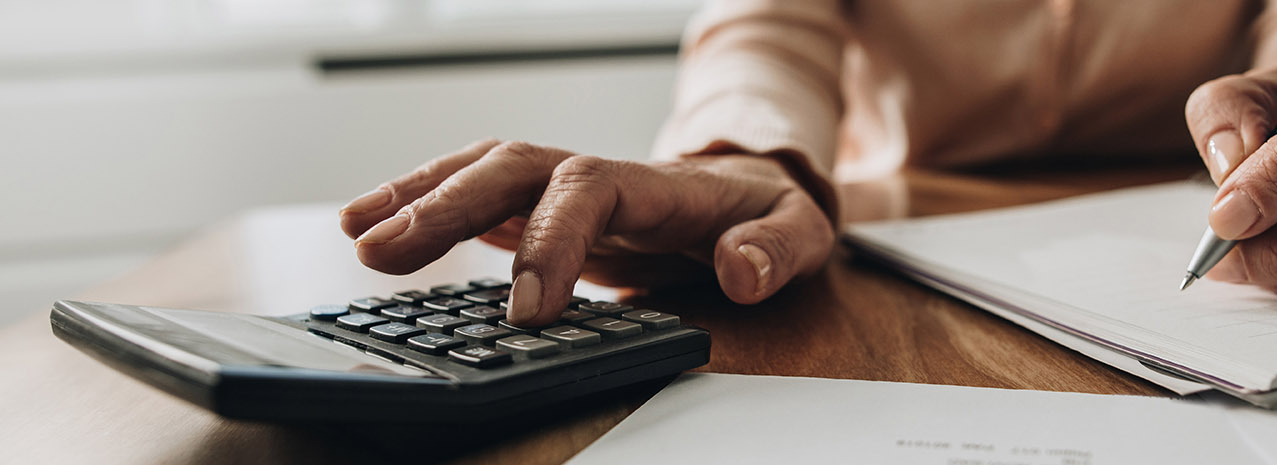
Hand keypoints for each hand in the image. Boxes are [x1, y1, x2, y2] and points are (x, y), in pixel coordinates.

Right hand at [338, 139, 834, 325]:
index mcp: (654, 183)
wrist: (753, 198)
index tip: (528, 309)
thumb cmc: (768, 217)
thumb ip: (775, 250)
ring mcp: (564, 186)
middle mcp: (598, 174)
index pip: (588, 191)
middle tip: (384, 253)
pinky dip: (421, 203)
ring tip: (357, 233)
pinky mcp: (542, 206)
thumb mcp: (800, 233)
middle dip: (447, 205)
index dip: (551, 241)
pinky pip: (474, 194)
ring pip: (481, 171)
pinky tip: (371, 227)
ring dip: (417, 195)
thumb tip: (741, 270)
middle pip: (512, 168)